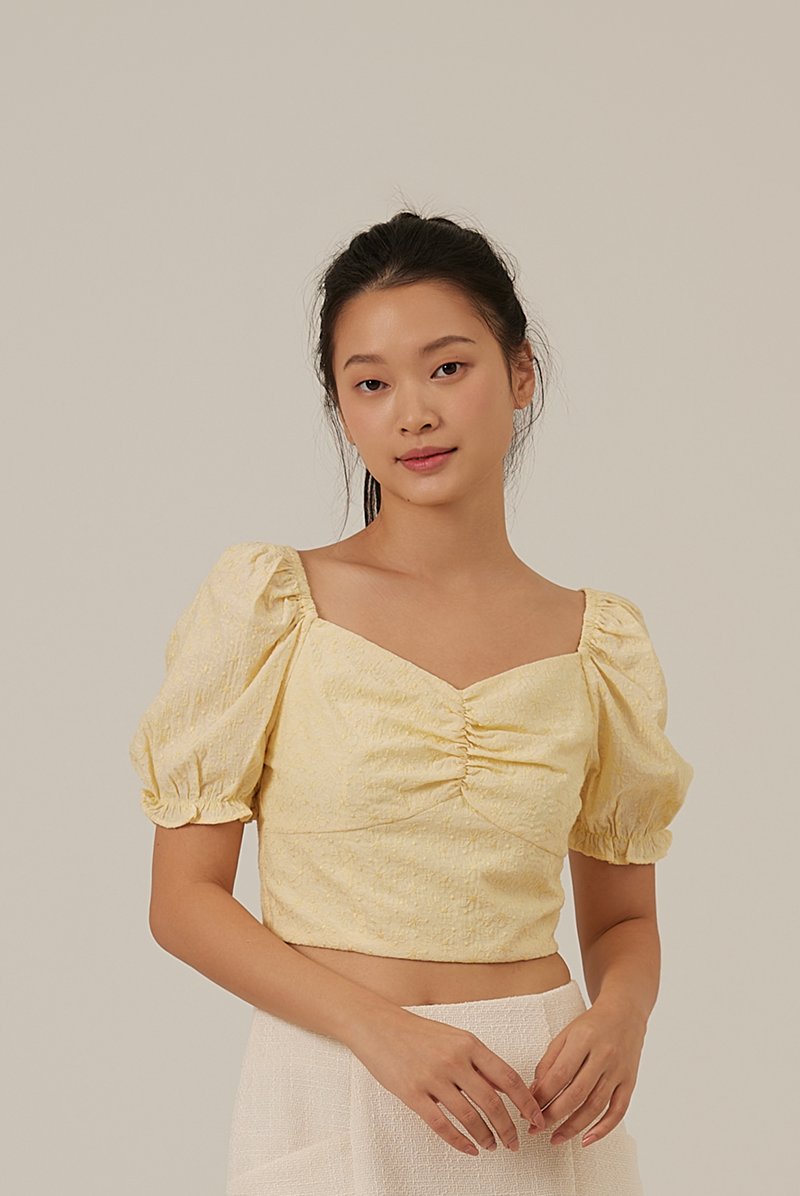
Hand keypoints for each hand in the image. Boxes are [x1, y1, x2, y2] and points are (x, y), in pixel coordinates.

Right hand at [347, 1006, 546, 1156]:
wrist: (378, 1025)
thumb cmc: (417, 1031)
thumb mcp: (454, 1037)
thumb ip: (479, 1061)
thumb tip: (505, 1088)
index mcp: (469, 1043)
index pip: (507, 1076)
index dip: (525, 1101)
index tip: (535, 1117)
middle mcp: (454, 1059)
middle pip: (492, 1101)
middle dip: (508, 1127)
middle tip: (515, 1142)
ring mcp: (432, 1077)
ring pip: (469, 1116)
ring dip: (485, 1136)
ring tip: (492, 1146)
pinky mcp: (412, 1092)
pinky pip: (441, 1124)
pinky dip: (459, 1141)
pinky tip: (468, 1148)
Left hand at [527, 999, 645, 1147]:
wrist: (625, 1014)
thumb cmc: (591, 1025)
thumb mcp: (565, 1034)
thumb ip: (549, 1061)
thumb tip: (535, 1091)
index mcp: (584, 1039)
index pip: (560, 1074)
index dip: (542, 1096)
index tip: (528, 1109)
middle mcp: (603, 1055)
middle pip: (576, 1093)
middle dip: (553, 1115)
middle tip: (536, 1128)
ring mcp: (618, 1071)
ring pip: (595, 1106)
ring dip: (573, 1127)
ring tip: (555, 1138)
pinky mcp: (630, 1082)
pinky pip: (618, 1111)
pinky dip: (603, 1129)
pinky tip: (587, 1139)